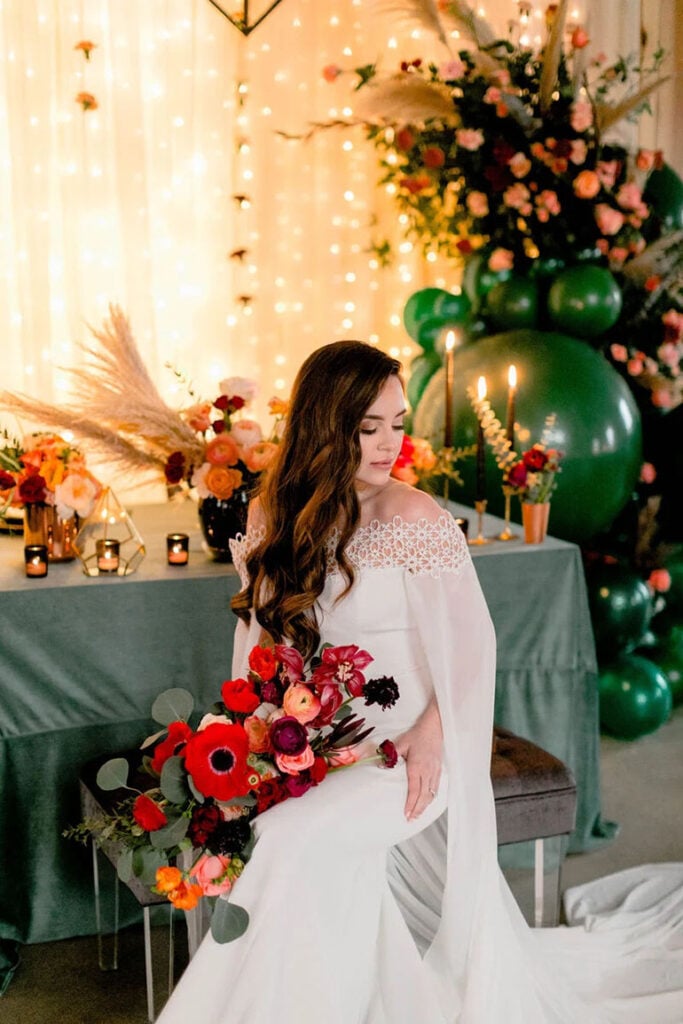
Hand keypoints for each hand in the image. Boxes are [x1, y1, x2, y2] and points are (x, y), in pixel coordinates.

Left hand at [394, 699, 442, 820]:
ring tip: (418, 815)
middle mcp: (428, 771)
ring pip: (431, 794)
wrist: (434, 727)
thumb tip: (379, 765)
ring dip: (425, 806)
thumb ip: (391, 755)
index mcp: (417, 766)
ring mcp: (435, 771)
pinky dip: (432, 798)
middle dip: (417, 810)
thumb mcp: (401, 743)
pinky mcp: (439, 769)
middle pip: (424, 796)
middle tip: (411, 820)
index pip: (414, 790)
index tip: (406, 814)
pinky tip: (427, 802)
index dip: (411, 804)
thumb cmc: (417, 735)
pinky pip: (436, 788)